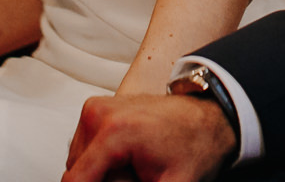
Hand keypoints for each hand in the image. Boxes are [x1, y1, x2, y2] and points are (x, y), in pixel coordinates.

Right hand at [63, 92, 234, 181]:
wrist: (208, 118)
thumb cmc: (194, 146)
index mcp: (115, 131)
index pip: (76, 181)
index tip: (125, 181)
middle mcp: (100, 114)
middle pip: (78, 173)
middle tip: (138, 176)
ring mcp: (96, 109)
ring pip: (79, 164)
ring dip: (102, 174)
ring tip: (135, 168)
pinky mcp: (97, 110)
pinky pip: (85, 152)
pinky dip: (102, 162)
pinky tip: (128, 159)